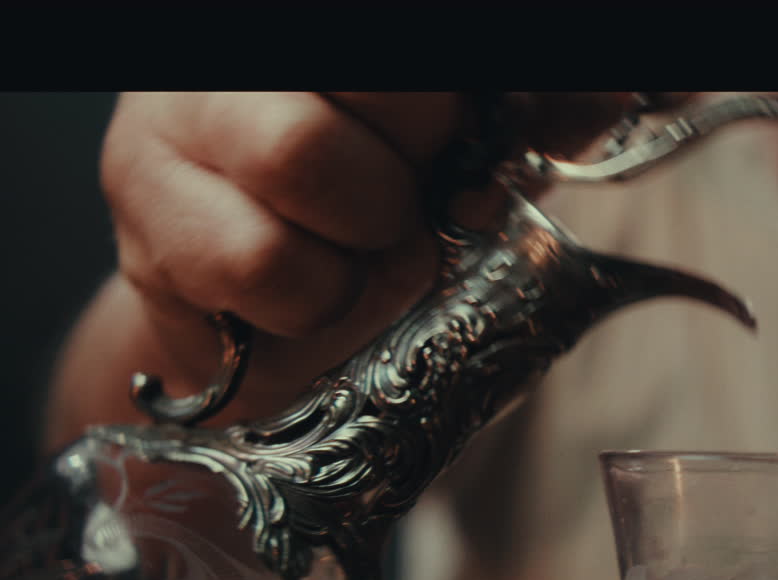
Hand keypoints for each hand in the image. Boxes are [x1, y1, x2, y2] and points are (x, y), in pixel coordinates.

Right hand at [90, 92, 680, 423]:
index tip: (457, 143)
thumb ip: (533, 115)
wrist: (262, 316)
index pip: (406, 67)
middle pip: (360, 106)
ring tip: (360, 254)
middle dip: (412, 173)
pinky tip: (313, 295)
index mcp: (322, 48)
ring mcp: (173, 136)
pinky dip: (315, 302)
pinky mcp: (148, 231)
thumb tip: (612, 95)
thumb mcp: (462, 153)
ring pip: (299, 175)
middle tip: (405, 201)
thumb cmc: (370, 216)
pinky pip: (262, 266)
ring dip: (363, 248)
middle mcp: (230, 72)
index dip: (445, 114)